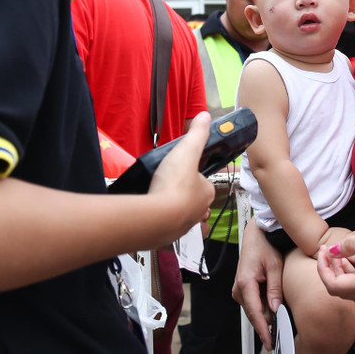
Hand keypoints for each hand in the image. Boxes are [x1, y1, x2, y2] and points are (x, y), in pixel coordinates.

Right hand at [148, 113, 214, 242]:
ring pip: (180, 216)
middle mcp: (197, 212)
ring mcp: (182, 226)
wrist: (155, 217)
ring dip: (170, 208)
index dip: (193, 175)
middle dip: (182, 193)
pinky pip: (164, 228)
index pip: (203, 183)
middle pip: (191, 200)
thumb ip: (196, 134)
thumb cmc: (174, 186)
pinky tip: (149, 211)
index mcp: (206, 193)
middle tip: (167, 182)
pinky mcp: (165, 235)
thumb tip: (205, 118)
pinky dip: (158, 221)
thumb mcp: (186, 150)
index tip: (181, 170)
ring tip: (158, 197)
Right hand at [232, 221, 283, 349]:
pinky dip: (264, 305)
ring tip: (279, 303)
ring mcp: (239, 289)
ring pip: (254, 310)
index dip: (263, 330)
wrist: (256, 235)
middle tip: (283, 326)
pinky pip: (253, 303)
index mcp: (245, 283)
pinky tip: (273, 298)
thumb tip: (276, 309)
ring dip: (267, 311)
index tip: (270, 342)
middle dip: (268, 322)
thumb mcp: (275, 266)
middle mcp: (239, 288)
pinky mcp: (242, 289)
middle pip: (254, 314)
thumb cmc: (264, 245)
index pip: (255, 313)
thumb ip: (275, 288)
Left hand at [317, 227, 354, 302]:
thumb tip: (332, 250)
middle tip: (329, 250)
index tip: (322, 250)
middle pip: (339, 290)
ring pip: (350, 291)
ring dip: (342, 272)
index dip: (323, 269)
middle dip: (330, 270)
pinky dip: (354, 275)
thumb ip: (353, 244)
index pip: (334, 286)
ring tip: (345, 251)